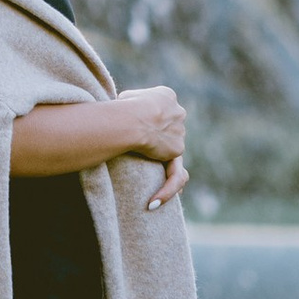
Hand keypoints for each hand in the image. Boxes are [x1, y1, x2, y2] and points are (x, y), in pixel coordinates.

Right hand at [116, 83, 188, 209]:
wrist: (131, 118)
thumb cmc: (120, 108)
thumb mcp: (123, 99)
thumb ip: (129, 105)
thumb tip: (118, 111)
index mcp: (166, 95)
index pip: (164, 110)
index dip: (156, 121)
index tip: (147, 132)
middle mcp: (178, 112)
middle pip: (171, 130)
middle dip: (161, 144)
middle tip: (148, 156)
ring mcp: (180, 131)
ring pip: (175, 154)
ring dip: (165, 172)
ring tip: (155, 195)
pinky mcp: (177, 148)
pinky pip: (174, 173)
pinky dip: (165, 188)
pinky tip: (153, 202)